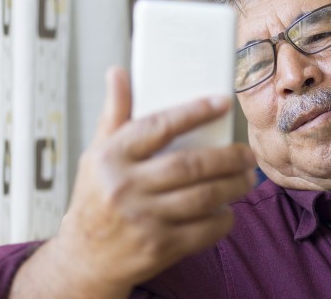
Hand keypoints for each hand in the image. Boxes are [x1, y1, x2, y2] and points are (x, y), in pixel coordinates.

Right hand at [12, 67, 256, 297]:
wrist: (83, 257)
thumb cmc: (96, 197)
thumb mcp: (98, 153)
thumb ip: (115, 114)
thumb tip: (118, 72)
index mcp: (111, 157)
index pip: (159, 126)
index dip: (194, 112)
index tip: (222, 103)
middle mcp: (124, 187)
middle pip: (190, 165)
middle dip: (228, 158)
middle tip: (247, 153)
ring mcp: (141, 220)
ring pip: (202, 197)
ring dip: (233, 186)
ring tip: (247, 178)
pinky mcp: (157, 248)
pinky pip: (203, 230)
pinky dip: (223, 219)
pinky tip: (228, 209)